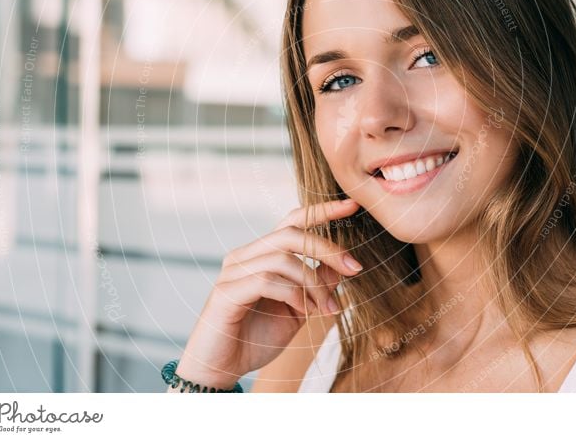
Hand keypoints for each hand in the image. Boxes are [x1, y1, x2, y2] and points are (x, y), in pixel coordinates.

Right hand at [171, 199, 362, 389]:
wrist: (221, 370)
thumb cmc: (256, 339)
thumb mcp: (298, 310)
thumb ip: (316, 286)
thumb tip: (342, 266)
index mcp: (261, 255)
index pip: (292, 221)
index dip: (321, 211)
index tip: (352, 205)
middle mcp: (244, 256)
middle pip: (290, 234)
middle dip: (326, 248)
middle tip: (354, 268)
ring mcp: (233, 272)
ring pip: (282, 259)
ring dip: (313, 283)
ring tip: (328, 309)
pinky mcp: (226, 292)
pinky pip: (267, 281)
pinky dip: (294, 295)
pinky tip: (306, 312)